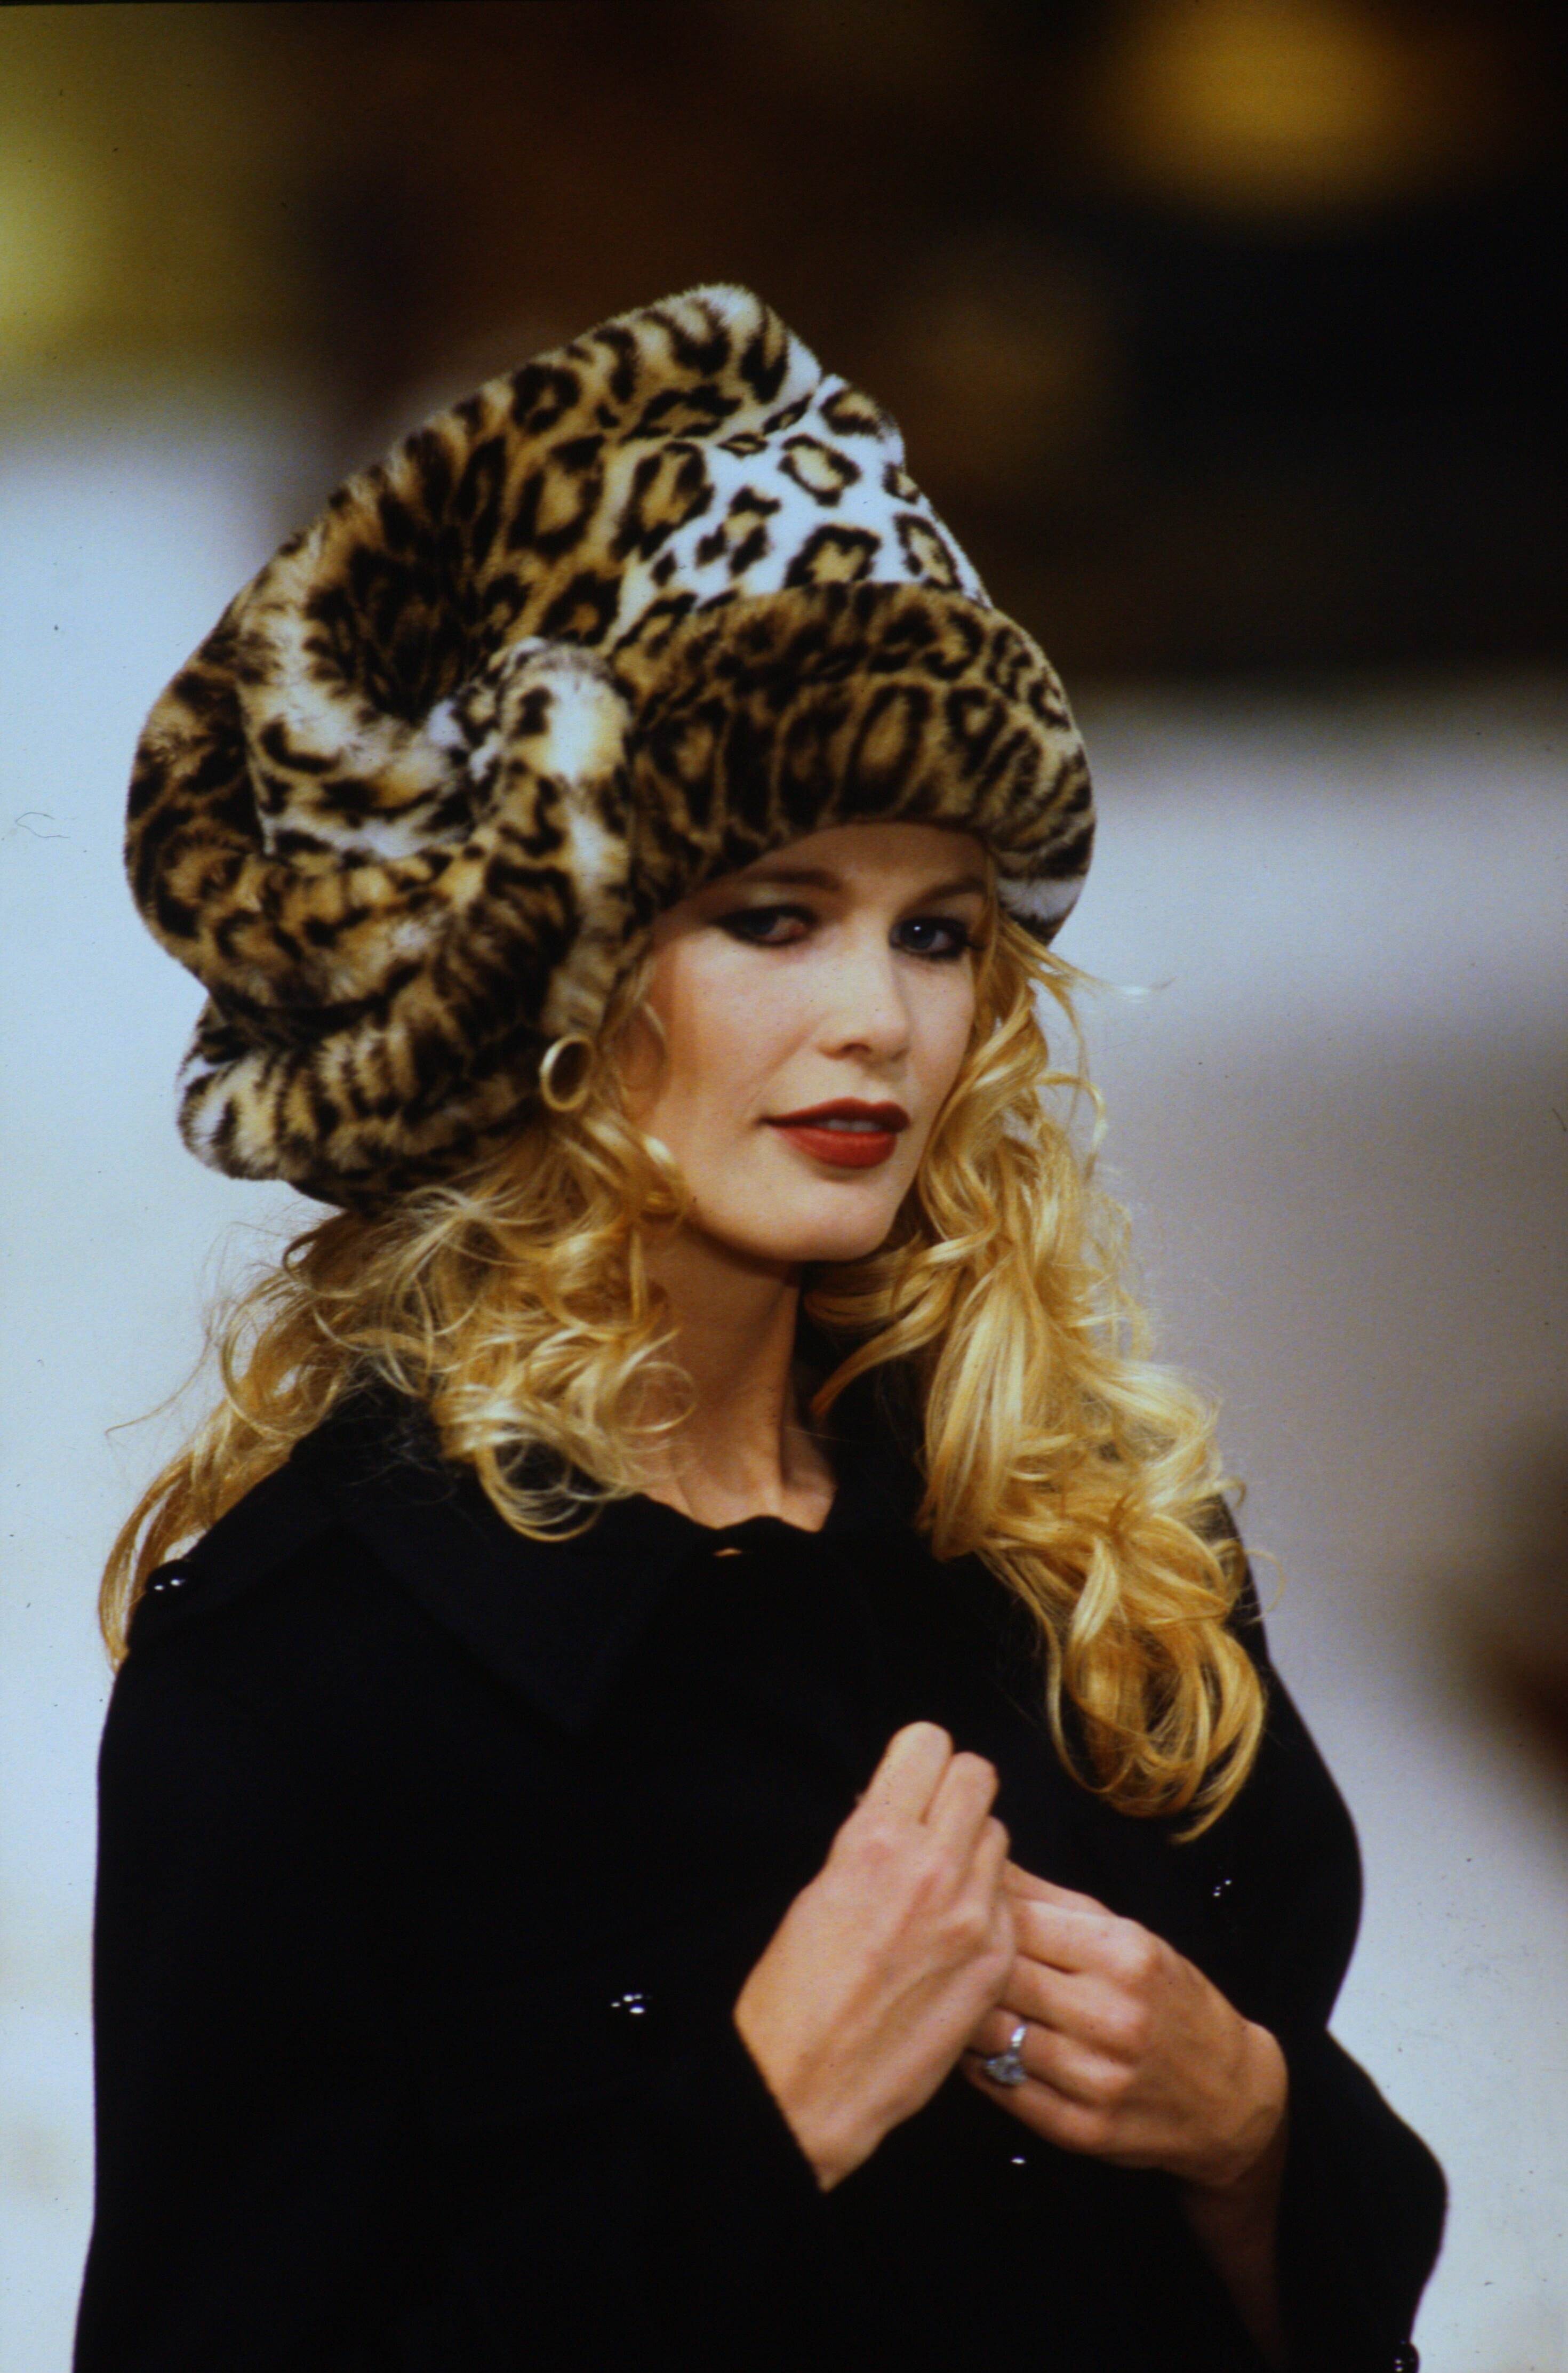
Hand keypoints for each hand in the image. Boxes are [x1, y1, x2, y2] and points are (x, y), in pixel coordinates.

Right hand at [734, 1723, 1014, 2190]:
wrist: (810, 2086)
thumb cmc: (796, 1991)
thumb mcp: (820, 1888)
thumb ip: (872, 1839)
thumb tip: (900, 1808)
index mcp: (877, 1840)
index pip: (929, 1745)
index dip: (918, 1763)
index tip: (909, 1784)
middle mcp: (934, 1868)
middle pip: (978, 1777)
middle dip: (953, 1794)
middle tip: (931, 1827)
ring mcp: (975, 1917)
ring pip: (999, 1837)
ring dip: (974, 1850)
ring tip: (939, 1889)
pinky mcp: (997, 1962)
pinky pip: (1010, 1903)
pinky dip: (987, 1909)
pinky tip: (952, 1941)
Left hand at [964, 1864, 1287, 2193]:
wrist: (1229, 2097)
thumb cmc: (1170, 2000)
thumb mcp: (1128, 1936)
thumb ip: (1051, 1900)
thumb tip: (983, 1858)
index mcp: (1125, 1956)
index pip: (1020, 1921)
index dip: (978, 1911)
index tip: (955, 1907)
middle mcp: (1113, 2017)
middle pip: (1000, 1977)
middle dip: (965, 1961)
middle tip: (940, 1953)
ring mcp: (1097, 2080)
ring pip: (992, 2035)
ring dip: (963, 2013)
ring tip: (952, 1998)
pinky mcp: (1080, 2130)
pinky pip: (1001, 2087)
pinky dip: (976, 2063)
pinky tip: (974, 2045)